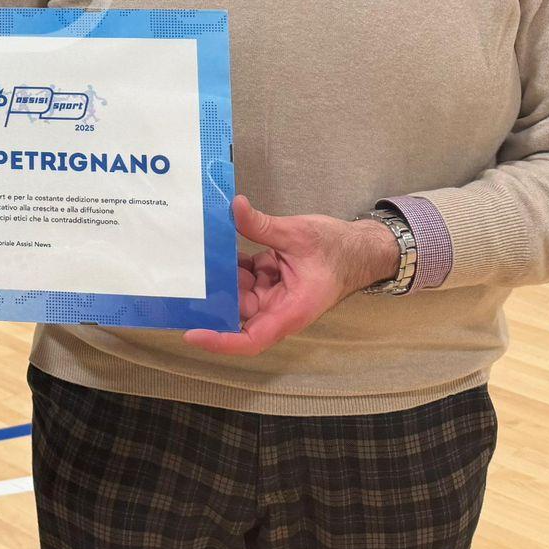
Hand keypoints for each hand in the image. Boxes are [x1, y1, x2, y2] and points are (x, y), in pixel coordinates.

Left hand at [183, 196, 399, 356]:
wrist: (360, 248)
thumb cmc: (338, 250)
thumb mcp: (298, 234)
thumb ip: (263, 225)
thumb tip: (234, 207)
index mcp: (291, 311)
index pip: (251, 339)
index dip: (221, 341)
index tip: (194, 334)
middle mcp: (279, 308)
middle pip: (238, 312)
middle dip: (214, 296)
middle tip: (187, 273)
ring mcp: (273, 294)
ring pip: (238, 291)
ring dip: (222, 274)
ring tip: (197, 252)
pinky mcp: (270, 279)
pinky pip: (245, 275)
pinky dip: (232, 263)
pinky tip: (215, 244)